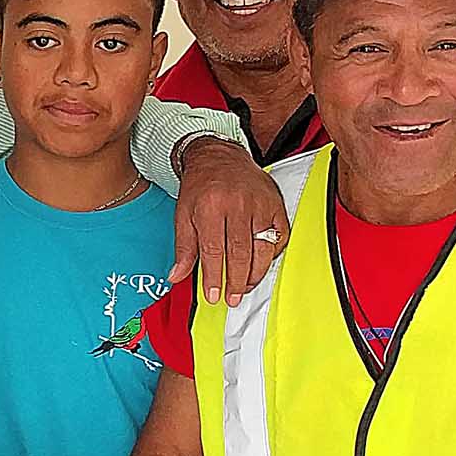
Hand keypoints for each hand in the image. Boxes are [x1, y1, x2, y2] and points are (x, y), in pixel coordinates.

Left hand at [165, 139, 285, 305]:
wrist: (219, 156)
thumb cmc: (200, 187)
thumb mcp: (183, 214)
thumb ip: (183, 248)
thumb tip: (176, 276)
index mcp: (211, 207)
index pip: (213, 250)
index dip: (214, 276)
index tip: (213, 295)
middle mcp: (238, 205)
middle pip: (240, 252)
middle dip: (236, 281)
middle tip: (232, 298)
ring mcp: (260, 204)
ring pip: (262, 247)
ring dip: (255, 272)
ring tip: (245, 287)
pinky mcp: (276, 204)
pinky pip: (280, 235)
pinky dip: (272, 254)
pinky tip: (261, 264)